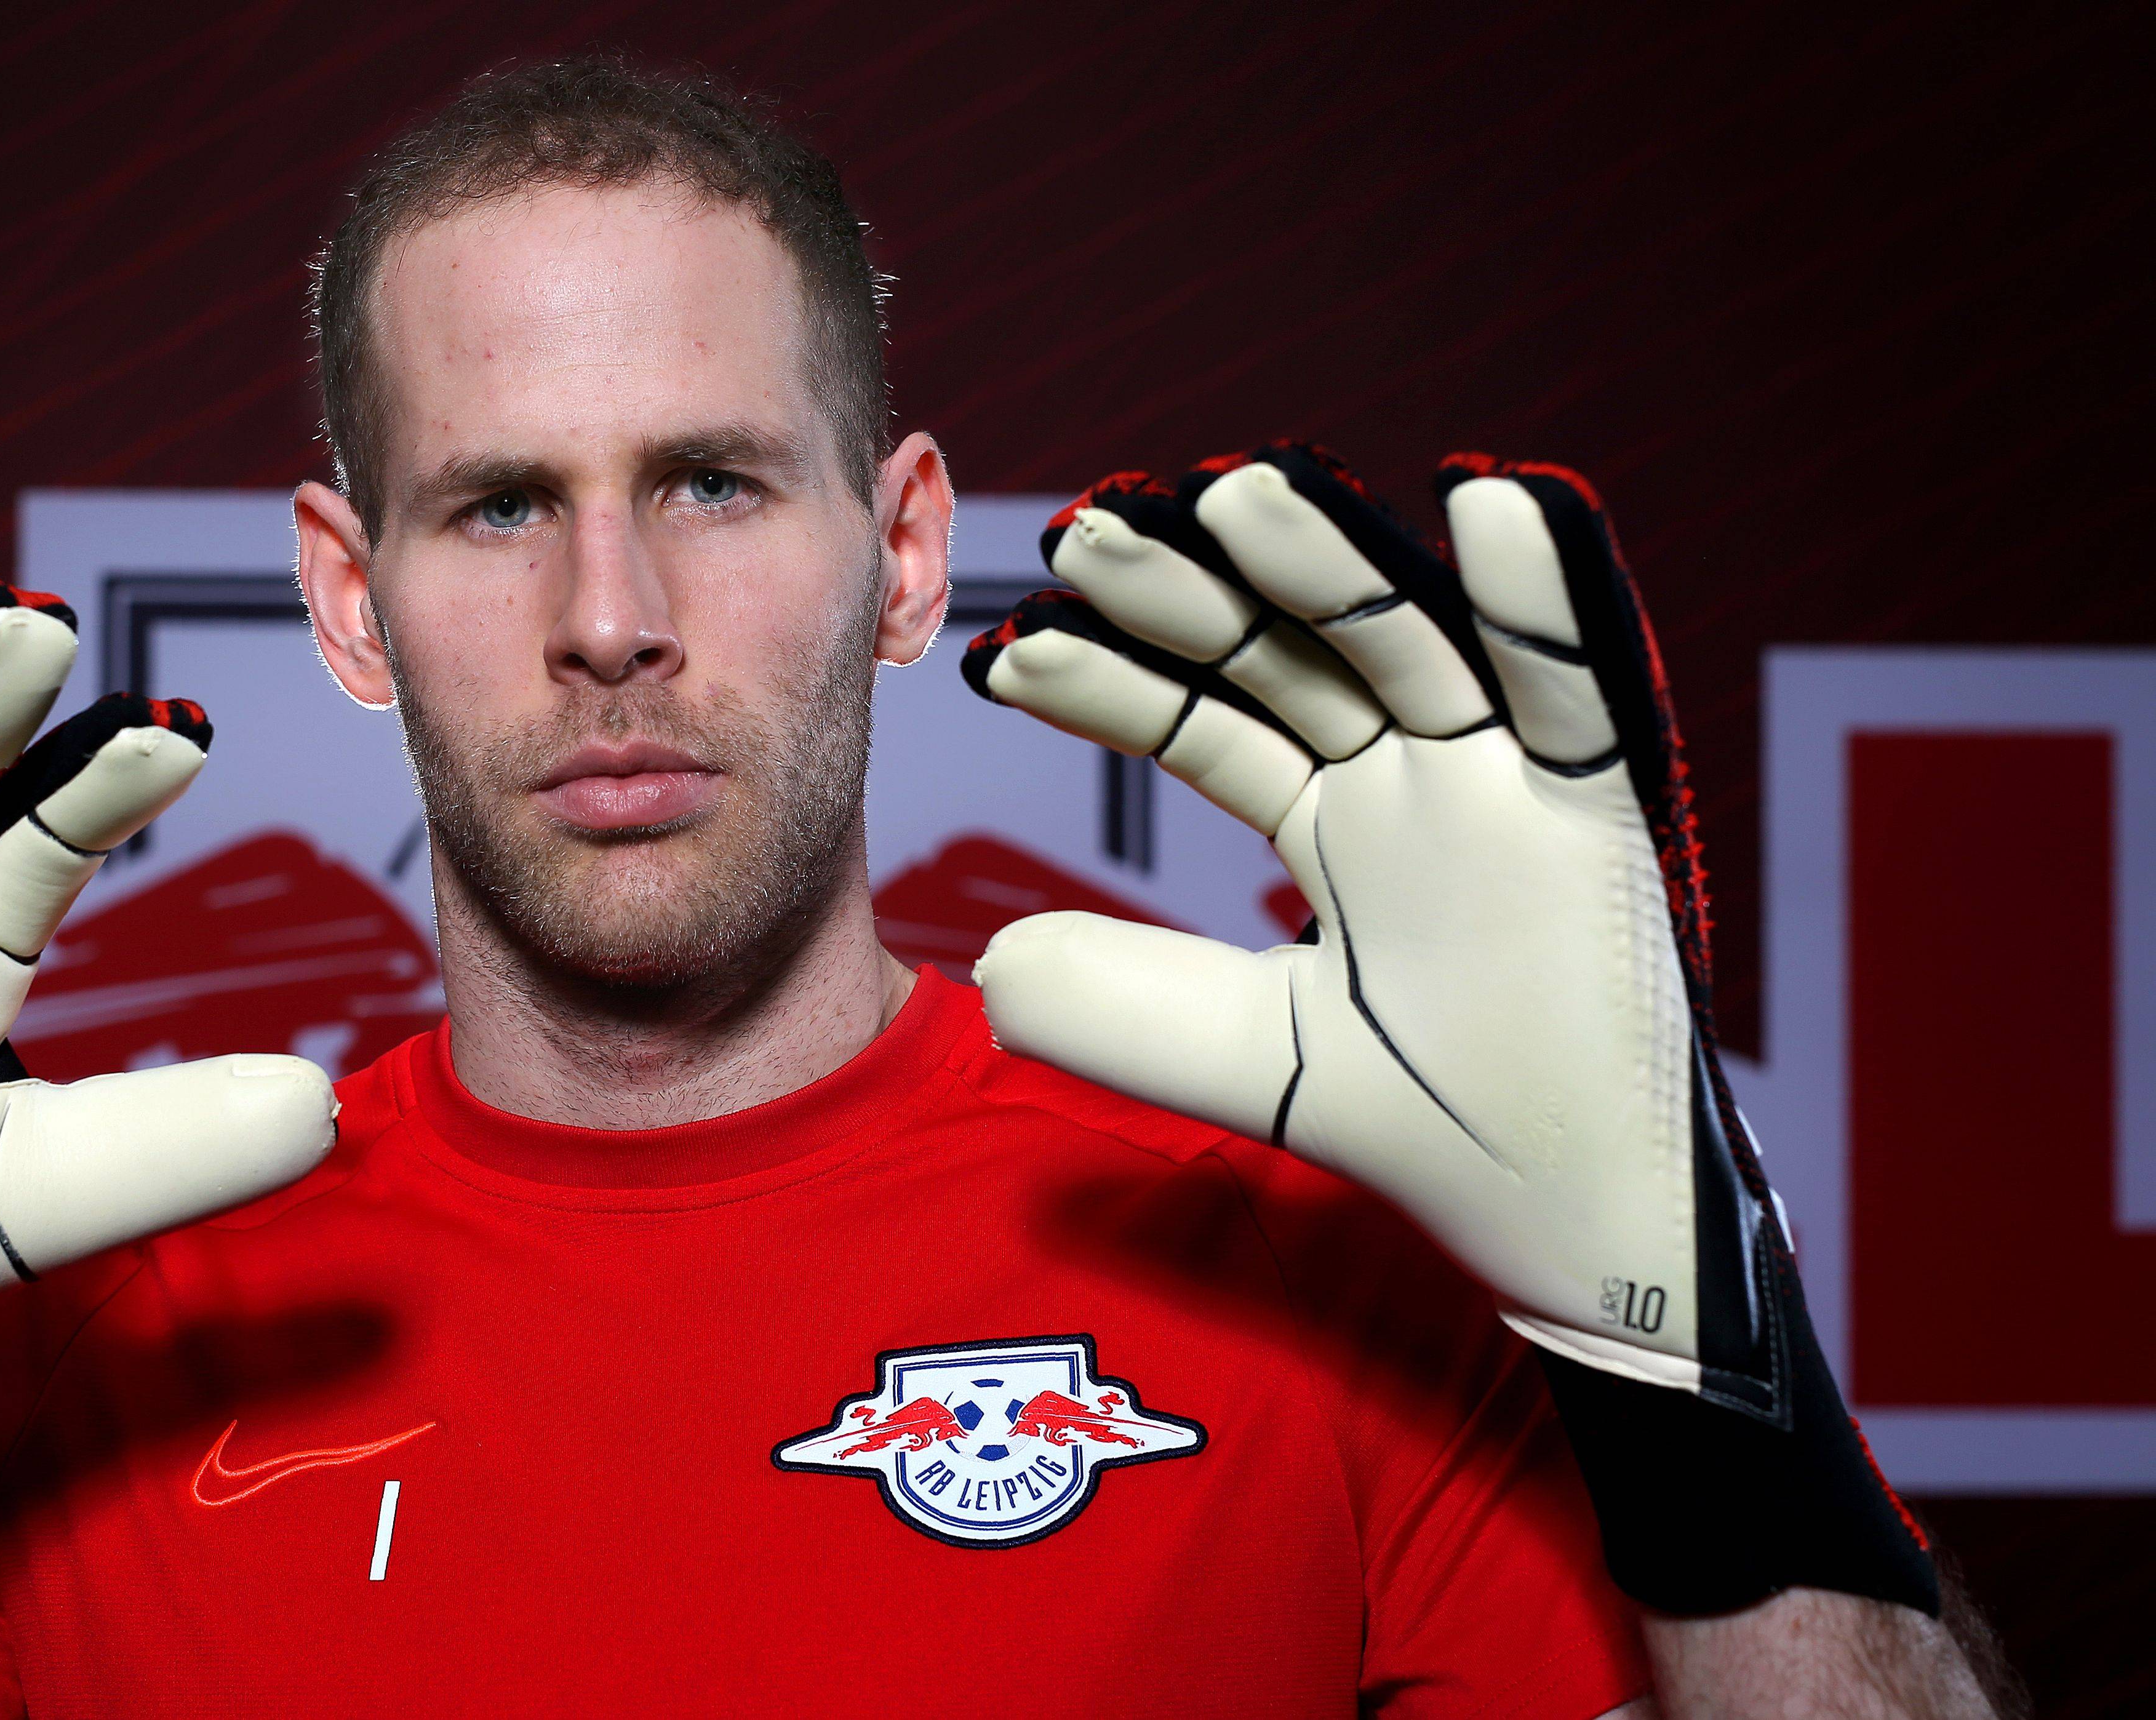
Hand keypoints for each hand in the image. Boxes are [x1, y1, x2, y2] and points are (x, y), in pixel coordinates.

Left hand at [963, 446, 1785, 1415]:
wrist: (1559, 1221)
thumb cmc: (1426, 1129)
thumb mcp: (1249, 1059)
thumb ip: (1127, 1013)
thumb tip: (989, 969)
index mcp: (1331, 820)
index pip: (1204, 723)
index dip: (1110, 685)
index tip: (1004, 654)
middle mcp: (1413, 778)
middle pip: (1290, 657)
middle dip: (1193, 598)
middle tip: (1088, 535)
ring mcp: (1506, 782)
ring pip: (1408, 642)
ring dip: (1331, 564)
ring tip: (1242, 490)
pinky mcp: (1603, 808)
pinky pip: (1576, 687)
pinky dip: (1546, 597)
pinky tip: (1491, 501)